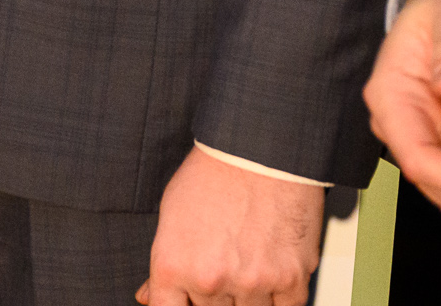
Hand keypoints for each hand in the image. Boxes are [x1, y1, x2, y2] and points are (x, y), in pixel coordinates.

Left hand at [138, 147, 322, 305]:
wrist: (259, 150)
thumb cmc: (211, 176)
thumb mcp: (171, 216)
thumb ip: (164, 265)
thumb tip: (149, 298)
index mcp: (173, 266)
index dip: (178, 304)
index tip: (187, 296)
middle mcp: (210, 280)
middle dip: (212, 295)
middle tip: (221, 265)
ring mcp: (252, 283)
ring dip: (246, 297)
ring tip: (245, 261)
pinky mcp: (291, 279)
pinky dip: (278, 300)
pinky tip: (271, 277)